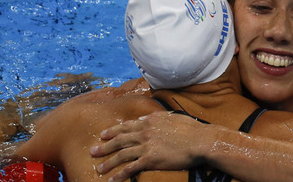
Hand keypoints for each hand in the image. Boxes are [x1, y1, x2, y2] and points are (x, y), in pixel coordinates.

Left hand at [89, 111, 211, 180]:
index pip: (126, 126)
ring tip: (99, 168)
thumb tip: (145, 117)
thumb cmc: (190, 129)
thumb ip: (156, 117)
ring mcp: (147, 146)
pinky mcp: (151, 159)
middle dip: (104, 146)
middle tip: (92, 151)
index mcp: (149, 120)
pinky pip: (131, 168)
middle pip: (119, 140)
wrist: (200, 140)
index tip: (103, 135)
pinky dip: (120, 175)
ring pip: (121, 154)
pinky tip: (112, 180)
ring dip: (109, 162)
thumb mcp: (171, 117)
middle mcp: (145, 132)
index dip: (113, 131)